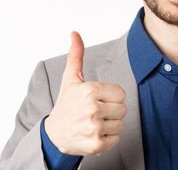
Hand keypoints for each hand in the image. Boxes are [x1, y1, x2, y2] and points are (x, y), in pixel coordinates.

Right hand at [44, 31, 127, 155]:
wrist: (54, 134)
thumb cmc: (66, 104)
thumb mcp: (70, 79)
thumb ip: (76, 56)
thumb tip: (75, 33)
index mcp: (89, 90)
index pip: (121, 94)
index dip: (111, 97)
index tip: (97, 100)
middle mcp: (92, 109)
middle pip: (123, 109)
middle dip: (111, 111)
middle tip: (95, 113)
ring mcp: (94, 128)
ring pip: (121, 125)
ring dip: (110, 125)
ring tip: (94, 123)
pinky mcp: (96, 144)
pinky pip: (116, 139)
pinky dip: (108, 139)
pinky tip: (94, 134)